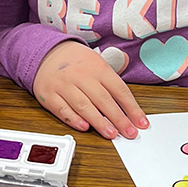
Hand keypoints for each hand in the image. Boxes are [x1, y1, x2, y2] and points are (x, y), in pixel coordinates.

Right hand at [32, 40, 148, 139]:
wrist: (46, 52)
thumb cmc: (76, 62)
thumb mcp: (97, 65)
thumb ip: (111, 85)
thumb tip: (128, 110)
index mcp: (97, 67)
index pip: (119, 90)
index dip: (132, 108)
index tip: (141, 122)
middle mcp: (81, 76)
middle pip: (103, 99)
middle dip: (119, 118)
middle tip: (130, 132)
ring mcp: (64, 85)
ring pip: (84, 106)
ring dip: (99, 122)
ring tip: (112, 134)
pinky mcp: (49, 95)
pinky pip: (62, 109)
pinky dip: (74, 119)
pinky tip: (85, 127)